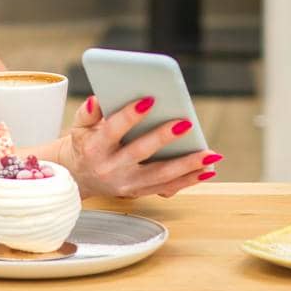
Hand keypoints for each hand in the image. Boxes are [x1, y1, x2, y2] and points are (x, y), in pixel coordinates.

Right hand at [55, 95, 221, 198]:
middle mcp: (111, 169)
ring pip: (160, 175)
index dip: (130, 115)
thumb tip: (98, 98)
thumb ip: (88, 112)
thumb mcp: (79, 127)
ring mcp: (127, 184)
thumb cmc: (86, 144)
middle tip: (186, 124)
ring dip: (187, 165)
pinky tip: (208, 170)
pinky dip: (189, 180)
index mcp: (95, 148)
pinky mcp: (140, 192)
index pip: (113, 130)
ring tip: (210, 154)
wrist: (80, 178)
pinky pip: (168, 188)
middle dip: (164, 138)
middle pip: (140, 153)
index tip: (149, 99)